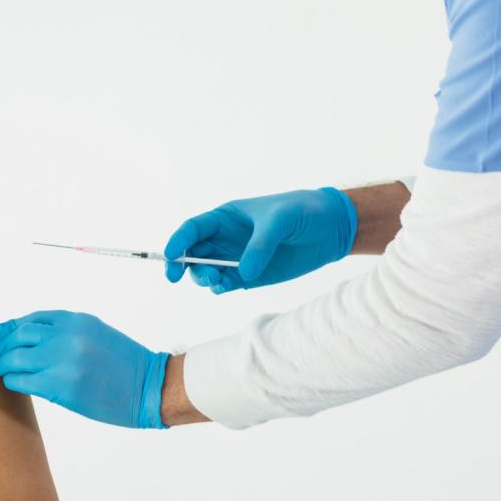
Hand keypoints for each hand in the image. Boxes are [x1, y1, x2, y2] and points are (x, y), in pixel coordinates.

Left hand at [0, 311, 169, 428]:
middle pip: (19, 335)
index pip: (32, 319)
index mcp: (77, 320)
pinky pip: (22, 380)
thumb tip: (29, 336)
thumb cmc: (125, 364)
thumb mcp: (96, 333)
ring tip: (4, 370)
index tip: (1, 335)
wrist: (149, 388)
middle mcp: (67, 336)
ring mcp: (63, 361)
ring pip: (14, 357)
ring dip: (4, 364)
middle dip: (3, 345)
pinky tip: (14, 382)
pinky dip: (12, 381)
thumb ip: (66, 332)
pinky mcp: (61, 387)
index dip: (12, 327)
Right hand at [164, 187, 357, 292]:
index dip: (177, 242)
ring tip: (219, 281)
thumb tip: (243, 272)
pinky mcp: (249, 277)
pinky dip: (221, 288)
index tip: (170, 257)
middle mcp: (225, 239)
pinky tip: (226, 287)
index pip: (192, 230)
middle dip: (186, 266)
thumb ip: (261, 244)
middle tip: (194, 275)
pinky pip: (226, 285)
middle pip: (192, 255)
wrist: (330, 229)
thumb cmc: (302, 212)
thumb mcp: (282, 220)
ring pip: (206, 273)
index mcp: (225, 218)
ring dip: (204, 279)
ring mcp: (236, 259)